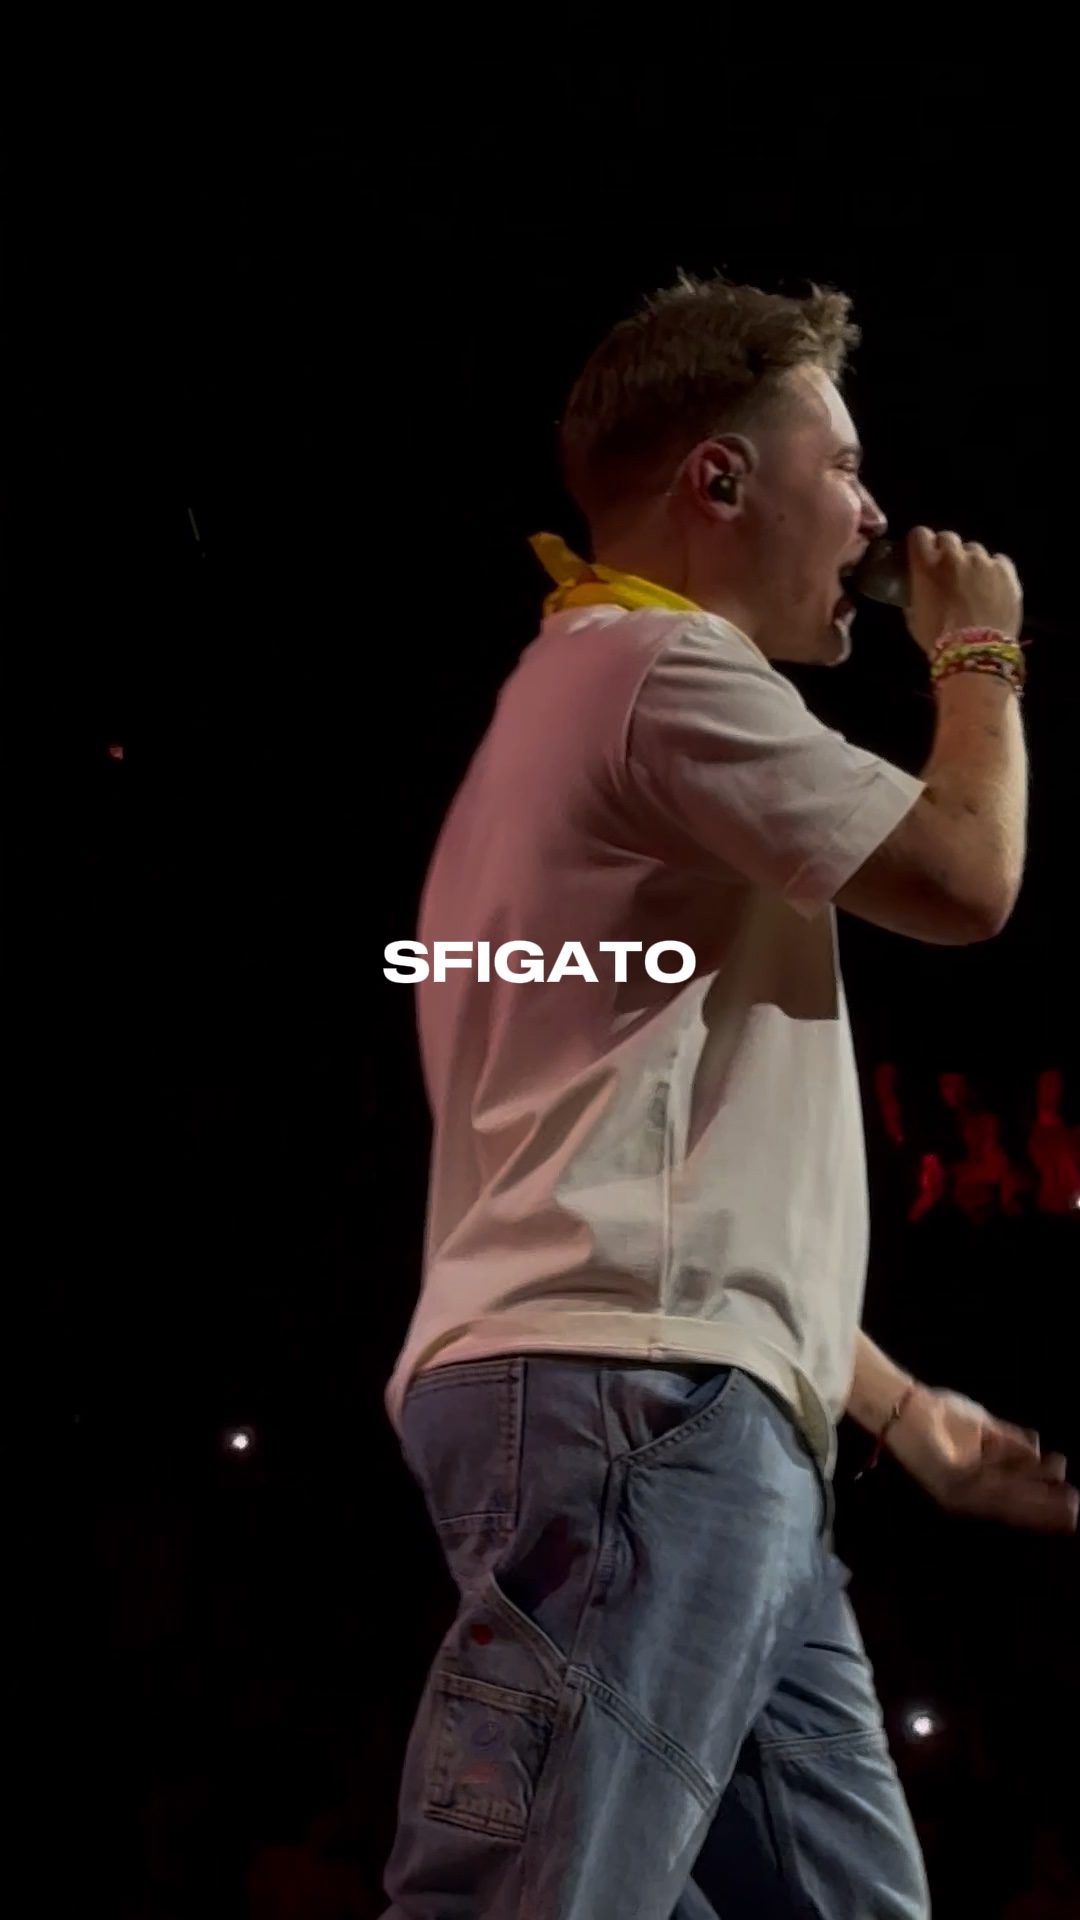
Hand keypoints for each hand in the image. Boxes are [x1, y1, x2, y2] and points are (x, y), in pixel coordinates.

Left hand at [887, 1385, 1078, 1531]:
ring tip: (1064, 1505)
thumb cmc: (940, 1413)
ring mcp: (958, 1490)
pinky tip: (1035, 1484)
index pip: (1015, 1495)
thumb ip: (1009, 1440)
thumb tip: (1038, 1448)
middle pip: (1013, 1504)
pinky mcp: (947, 1483)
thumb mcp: (984, 1427)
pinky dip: (1012, 1485)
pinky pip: (986, 1487)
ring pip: (1005, 1501)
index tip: (1070, 1496)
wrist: (906, 1403)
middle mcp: (970, 1491)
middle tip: (1075, 1510)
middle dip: (1043, 1507)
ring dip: (1036, 1504)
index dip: (1040, 1499)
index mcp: (978, 1480)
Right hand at [905, 527, 1022, 656]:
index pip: (919, 534)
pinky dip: (994, 570)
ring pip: (974, 549)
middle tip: (948, 572)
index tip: (923, 555)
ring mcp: (982, 561)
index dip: (921, 544)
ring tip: (973, 583)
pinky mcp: (1005, 570)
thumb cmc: (938, 639)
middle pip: (948, 537)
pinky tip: (992, 587)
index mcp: (926, 565)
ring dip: (971, 561)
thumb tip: (918, 592)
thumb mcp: (914, 618)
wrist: (976, 650)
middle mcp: (954, 556)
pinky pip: (998, 561)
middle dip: (946, 551)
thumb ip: (915, 596)